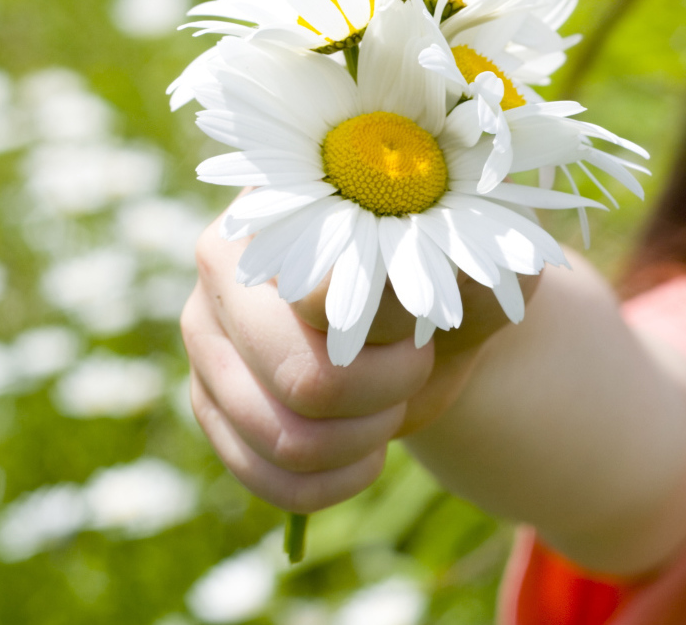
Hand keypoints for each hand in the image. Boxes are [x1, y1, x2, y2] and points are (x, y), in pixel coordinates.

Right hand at [181, 206, 537, 513]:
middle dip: (386, 390)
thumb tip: (390, 288)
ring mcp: (206, 338)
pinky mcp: (210, 404)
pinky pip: (266, 479)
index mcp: (287, 203)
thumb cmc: (457, 275)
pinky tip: (367, 455)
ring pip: (287, 439)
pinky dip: (334, 483)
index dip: (395, 329)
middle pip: (303, 377)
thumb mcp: (479, 263)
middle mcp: (224, 264)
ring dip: (366, 438)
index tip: (427, 319)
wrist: (434, 321)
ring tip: (392, 401)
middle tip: (416, 363)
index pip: (324, 295)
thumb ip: (449, 266)